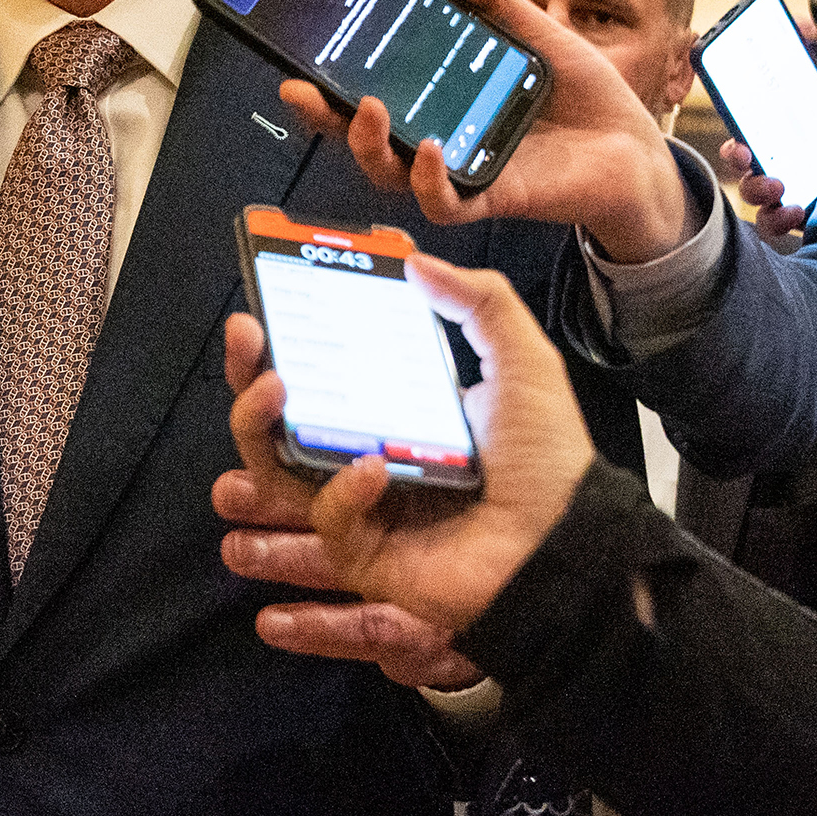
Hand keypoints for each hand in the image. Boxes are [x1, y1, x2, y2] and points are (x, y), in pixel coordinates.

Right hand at [219, 255, 592, 640]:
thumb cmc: (549, 465)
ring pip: (277, 468)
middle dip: (249, 375)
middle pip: (279, 419)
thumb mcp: (524, 363)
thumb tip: (420, 263)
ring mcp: (362, 505)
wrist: (567, 541)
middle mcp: (368, 454)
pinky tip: (371, 469)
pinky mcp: (365, 552)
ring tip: (276, 387)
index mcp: (397, 411)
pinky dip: (341, 491)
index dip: (286, 340)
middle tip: (249, 337)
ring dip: (261, 424)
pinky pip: (329, 518)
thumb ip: (481, 302)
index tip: (269, 302)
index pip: (322, 372)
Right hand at [277, 0, 692, 260]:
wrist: (637, 147)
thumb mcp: (537, 33)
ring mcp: (464, 173)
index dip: (330, 84)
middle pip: (364, 140)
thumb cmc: (588, 100)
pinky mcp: (493, 198)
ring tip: (369, 112)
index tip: (300, 61)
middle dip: (325, 118)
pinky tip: (431, 149)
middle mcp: (443, 141)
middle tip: (301, 92)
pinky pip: (446, 203)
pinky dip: (430, 179)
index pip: (372, 96)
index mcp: (445, 104)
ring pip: (392, 176)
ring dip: (370, 146)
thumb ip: (491, 0)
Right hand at [725, 0, 816, 238]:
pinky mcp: (794, 214)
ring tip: (777, 188)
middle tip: (745, 155)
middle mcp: (781, 157)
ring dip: (755, 188)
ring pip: (750, 189)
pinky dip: (777, 219)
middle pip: (740, 155)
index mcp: (790, 127)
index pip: (753, 119)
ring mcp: (786, 187)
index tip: (744, 112)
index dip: (741, 111)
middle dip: (734, 155)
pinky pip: (771, 221)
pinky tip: (796, 212)